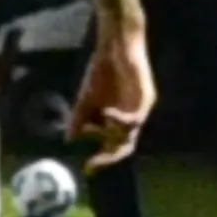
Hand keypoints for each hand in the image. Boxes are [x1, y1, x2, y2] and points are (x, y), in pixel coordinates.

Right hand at [72, 22, 155, 173]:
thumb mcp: (86, 99)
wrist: (115, 47)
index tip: (87, 169)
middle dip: (110, 157)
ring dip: (110, 133)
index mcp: (118, 120)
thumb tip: (70, 140)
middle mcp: (132, 117)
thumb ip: (79, 118)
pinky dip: (120, 119)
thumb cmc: (102, 72)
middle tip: (93, 164)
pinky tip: (107, 113)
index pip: (113, 146)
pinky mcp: (147, 97)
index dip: (102, 159)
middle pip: (126, 145)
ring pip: (129, 132)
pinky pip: (136, 116)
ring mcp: (141, 108)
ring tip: (98, 118)